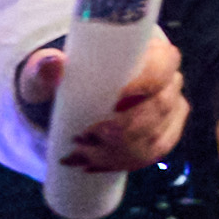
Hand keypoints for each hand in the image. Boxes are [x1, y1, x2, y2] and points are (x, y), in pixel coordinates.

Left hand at [17, 32, 185, 175]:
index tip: (117, 100)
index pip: (166, 62)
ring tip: (82, 154)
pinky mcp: (167, 133)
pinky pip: (155, 152)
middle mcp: (169, 80)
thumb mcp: (51, 70)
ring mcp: (172, 109)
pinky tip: (96, 165)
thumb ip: (46, 66)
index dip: (149, 81)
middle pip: (162, 105)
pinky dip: (125, 162)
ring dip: (120, 150)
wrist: (74, 98)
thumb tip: (54, 63)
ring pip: (158, 135)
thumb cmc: (67, 77)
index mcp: (151, 53)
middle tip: (85, 137)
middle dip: (125, 128)